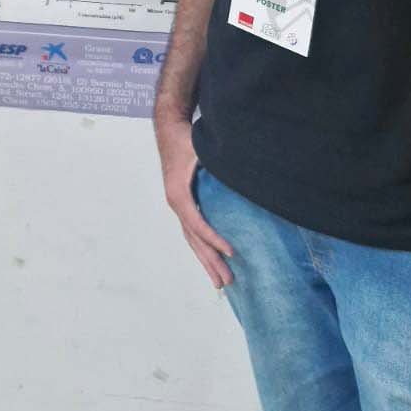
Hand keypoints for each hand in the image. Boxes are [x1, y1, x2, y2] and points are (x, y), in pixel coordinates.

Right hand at [155, 115, 233, 287]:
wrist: (169, 129)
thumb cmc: (186, 138)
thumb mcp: (201, 149)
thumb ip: (217, 164)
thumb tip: (241, 174)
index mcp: (179, 194)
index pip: (198, 224)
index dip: (214, 240)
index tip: (232, 253)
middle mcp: (176, 203)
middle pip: (194, 239)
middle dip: (211, 261)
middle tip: (227, 282)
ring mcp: (178, 205)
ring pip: (191, 239)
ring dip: (206, 261)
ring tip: (220, 282)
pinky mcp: (183, 203)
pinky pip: (192, 231)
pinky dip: (202, 247)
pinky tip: (211, 259)